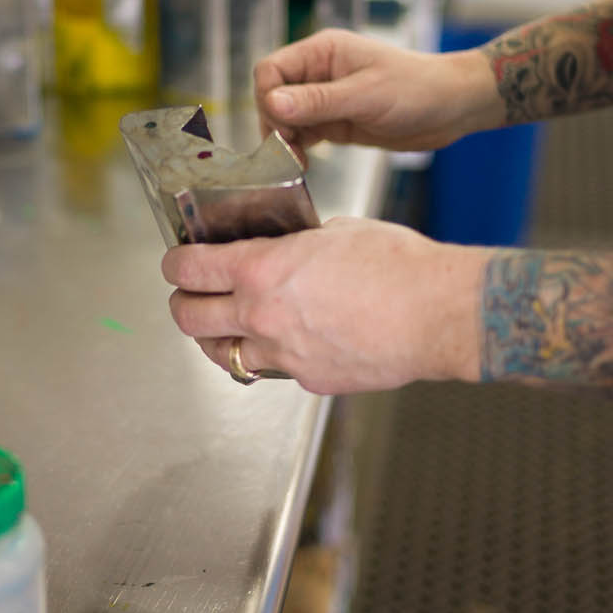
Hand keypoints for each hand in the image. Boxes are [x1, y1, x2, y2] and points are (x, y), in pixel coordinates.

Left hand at [162, 217, 487, 393]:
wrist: (438, 314)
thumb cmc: (398, 266)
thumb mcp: (338, 232)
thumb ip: (299, 242)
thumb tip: (291, 247)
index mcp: (262, 269)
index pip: (190, 269)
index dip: (174, 265)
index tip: (175, 263)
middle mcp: (262, 315)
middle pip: (191, 318)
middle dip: (182, 305)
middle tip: (187, 297)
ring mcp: (284, 354)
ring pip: (225, 354)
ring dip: (216, 339)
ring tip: (222, 329)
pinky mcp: (310, 380)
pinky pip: (274, 369)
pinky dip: (272, 356)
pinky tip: (286, 342)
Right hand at [255, 30, 501, 157]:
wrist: (453, 108)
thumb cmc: (417, 89)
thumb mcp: (366, 96)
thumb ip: (318, 101)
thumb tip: (272, 103)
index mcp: (323, 52)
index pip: (271, 70)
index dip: (267, 98)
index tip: (281, 128)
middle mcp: (319, 72)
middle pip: (272, 95)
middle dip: (275, 124)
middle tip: (288, 151)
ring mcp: (326, 97)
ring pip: (285, 118)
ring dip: (285, 140)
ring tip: (297, 162)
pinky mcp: (335, 120)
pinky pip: (303, 134)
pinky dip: (298, 149)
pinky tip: (305, 164)